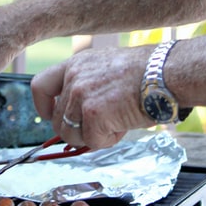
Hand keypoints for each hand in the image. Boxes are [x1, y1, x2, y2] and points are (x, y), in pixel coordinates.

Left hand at [31, 44, 154, 148]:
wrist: (165, 73)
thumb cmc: (146, 73)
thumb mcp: (107, 70)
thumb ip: (87, 88)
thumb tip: (77, 119)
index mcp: (76, 64)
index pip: (40, 85)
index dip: (44, 107)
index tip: (52, 117)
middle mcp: (74, 77)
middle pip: (57, 120)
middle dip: (78, 131)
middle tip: (104, 125)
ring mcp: (81, 95)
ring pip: (71, 135)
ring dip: (94, 136)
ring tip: (117, 122)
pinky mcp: (93, 113)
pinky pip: (92, 141)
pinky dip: (108, 140)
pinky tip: (123, 125)